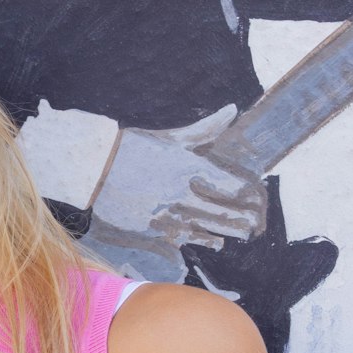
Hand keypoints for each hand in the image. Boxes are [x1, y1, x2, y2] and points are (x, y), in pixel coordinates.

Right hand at [89, 105, 267, 251]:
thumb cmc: (133, 148)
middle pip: (224, 211)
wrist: (94, 169)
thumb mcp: (170, 137)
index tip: (258, 199)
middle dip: (243, 219)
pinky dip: (201, 240)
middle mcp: (182, 192)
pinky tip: (213, 241)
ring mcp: (167, 213)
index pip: (231, 185)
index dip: (248, 194)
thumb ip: (204, 130)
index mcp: (189, 166)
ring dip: (226, 232)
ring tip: (241, 234)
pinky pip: (183, 238)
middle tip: (256, 225)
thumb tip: (232, 111)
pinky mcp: (151, 228)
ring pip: (207, 228)